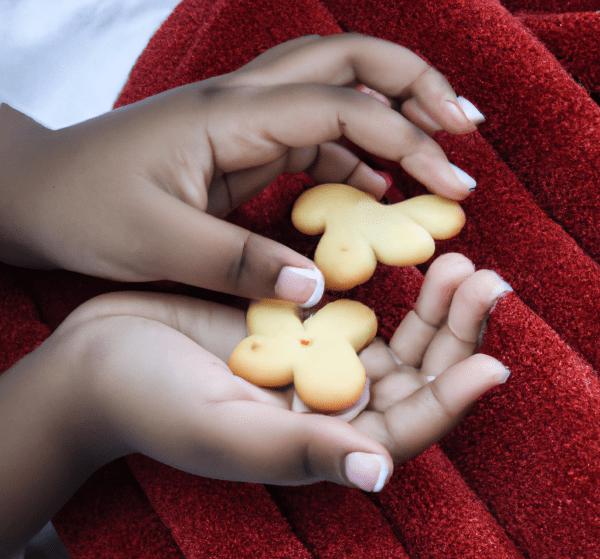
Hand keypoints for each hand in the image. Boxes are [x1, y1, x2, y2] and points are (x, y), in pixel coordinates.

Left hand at [0, 34, 481, 303]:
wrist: (36, 191)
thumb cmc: (84, 208)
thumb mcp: (157, 243)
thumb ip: (237, 263)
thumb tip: (316, 286)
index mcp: (228, 117)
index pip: (339, 105)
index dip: (405, 138)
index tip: (451, 181)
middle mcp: (243, 106)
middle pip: (346, 60)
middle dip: (414, 87)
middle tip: (465, 128)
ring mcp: (243, 124)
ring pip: (334, 96)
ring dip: (391, 121)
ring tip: (436, 159)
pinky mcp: (239, 150)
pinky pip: (311, 139)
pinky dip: (353, 156)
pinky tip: (374, 185)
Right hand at [57, 254, 509, 488]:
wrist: (96, 357)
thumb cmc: (150, 402)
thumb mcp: (222, 430)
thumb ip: (299, 451)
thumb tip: (379, 474)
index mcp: (315, 446)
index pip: (403, 430)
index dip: (449, 401)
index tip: (491, 362)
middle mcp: (325, 409)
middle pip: (411, 378)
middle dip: (453, 336)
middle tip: (487, 283)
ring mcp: (312, 363)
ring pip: (392, 339)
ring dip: (431, 306)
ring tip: (460, 262)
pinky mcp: (294, 324)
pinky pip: (354, 307)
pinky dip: (385, 283)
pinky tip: (406, 252)